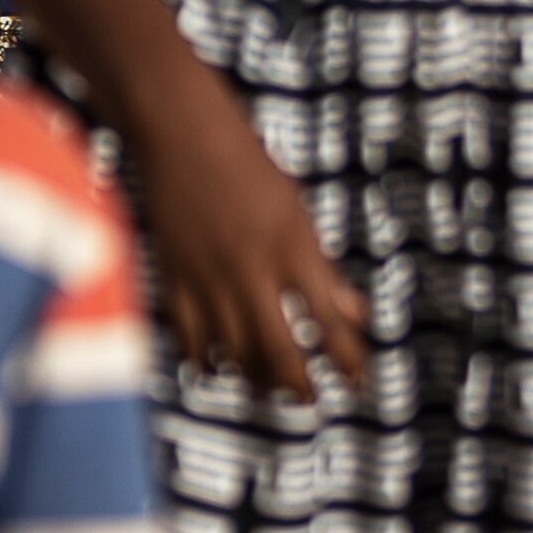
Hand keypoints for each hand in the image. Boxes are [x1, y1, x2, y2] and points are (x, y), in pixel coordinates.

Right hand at [141, 80, 367, 402]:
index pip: (332, 324)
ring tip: (268, 390)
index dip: (350, 361)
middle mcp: (252, 270)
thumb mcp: (296, 213)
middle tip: (311, 400)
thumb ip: (323, 269)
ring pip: (235, 355)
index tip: (358, 379)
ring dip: (256, 382)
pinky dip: (206, 363)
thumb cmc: (247, 166)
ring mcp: (209, 278)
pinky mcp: (174, 278)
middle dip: (301, 388)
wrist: (180, 132)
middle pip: (281, 354)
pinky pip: (190, 340)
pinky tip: (216, 370)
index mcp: (293, 249)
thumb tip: (354, 315)